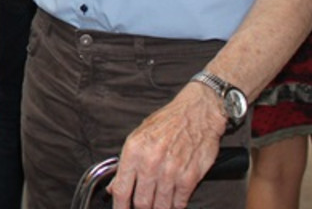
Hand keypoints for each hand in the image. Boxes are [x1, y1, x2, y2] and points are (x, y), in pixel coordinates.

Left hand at [108, 84, 225, 208]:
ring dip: (158, 208)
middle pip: (140, 202)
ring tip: (157, 205)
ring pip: (160, 205)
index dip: (119, 206)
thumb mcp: (138, 136)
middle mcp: (150, 162)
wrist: (198, 112)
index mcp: (133, 150)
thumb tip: (114, 186)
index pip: (121, 189)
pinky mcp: (190, 176)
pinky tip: (173, 201)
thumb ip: (125, 163)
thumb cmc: (168, 122)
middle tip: (141, 207)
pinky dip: (175, 205)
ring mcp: (171, 171)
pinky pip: (180, 202)